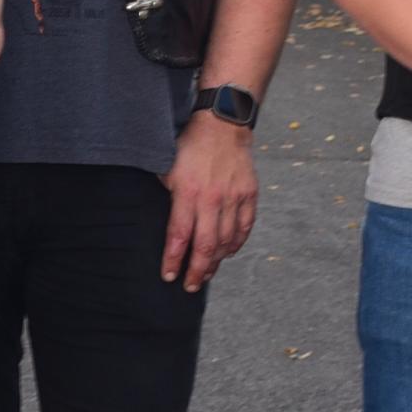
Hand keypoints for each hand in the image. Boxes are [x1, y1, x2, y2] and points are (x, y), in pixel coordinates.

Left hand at [158, 110, 260, 288]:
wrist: (223, 124)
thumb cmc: (190, 146)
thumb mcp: (168, 168)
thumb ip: (166, 197)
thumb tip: (161, 224)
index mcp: (188, 192)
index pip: (179, 236)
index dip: (174, 260)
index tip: (169, 276)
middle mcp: (212, 198)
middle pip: (206, 246)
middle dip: (196, 271)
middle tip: (189, 286)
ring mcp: (234, 198)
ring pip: (227, 241)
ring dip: (216, 262)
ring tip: (206, 274)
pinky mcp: (249, 195)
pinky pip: (244, 228)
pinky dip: (236, 244)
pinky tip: (228, 253)